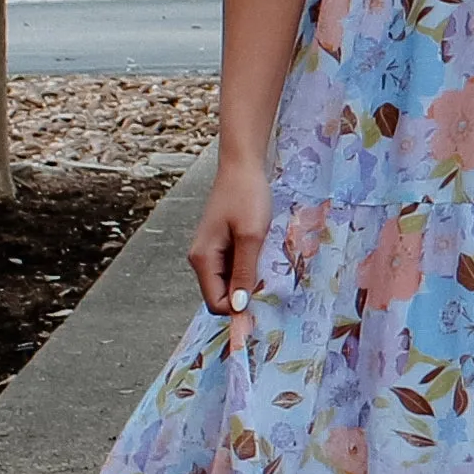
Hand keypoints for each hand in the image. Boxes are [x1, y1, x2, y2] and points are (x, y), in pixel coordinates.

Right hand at [188, 159, 271, 323]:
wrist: (243, 166)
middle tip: (270, 279)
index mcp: (203, 259)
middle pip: (221, 295)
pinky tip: (263, 254)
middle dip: (245, 294)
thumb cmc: (247, 196)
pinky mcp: (221, 245)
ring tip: (268, 263)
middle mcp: (202, 259)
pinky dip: (249, 267)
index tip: (265, 299)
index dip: (239, 308)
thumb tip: (238, 307)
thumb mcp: (251, 236)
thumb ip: (244, 272)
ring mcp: (211, 252)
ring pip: (230, 282)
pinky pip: (234, 268)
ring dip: (249, 280)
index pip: (216, 303)